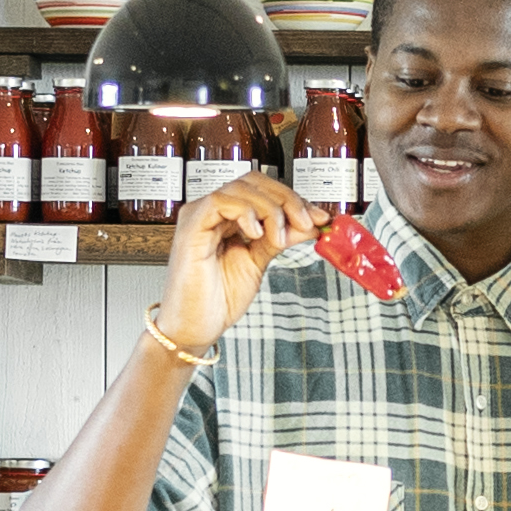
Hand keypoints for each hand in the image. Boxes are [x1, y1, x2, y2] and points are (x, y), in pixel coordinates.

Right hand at [155, 173, 305, 363]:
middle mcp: (212, 212)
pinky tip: (256, 234)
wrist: (195, 328)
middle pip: (253, 182)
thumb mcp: (259, 261)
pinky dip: (245, 213)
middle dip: (287, 200)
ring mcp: (200, 216)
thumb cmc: (218, 299)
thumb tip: (312, 222)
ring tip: (279, 239)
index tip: (319, 217)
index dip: (293, 199)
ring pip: (241, 188)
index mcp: (228, 217)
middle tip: (306, 223)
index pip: (262, 190)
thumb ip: (281, 237)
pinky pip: (220, 202)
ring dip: (271, 209)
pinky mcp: (191, 227)